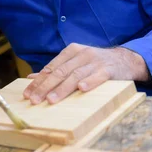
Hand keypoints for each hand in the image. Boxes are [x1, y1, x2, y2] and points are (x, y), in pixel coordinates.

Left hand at [22, 43, 148, 104]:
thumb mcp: (75, 62)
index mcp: (71, 51)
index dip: (39, 82)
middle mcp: (82, 54)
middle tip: (34, 100)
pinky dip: (90, 82)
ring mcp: (95, 61)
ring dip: (63, 88)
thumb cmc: (95, 63)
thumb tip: (31, 78)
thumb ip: (55, 69)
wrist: (123, 59)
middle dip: (45, 87)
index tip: (27, 94)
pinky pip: (98, 76)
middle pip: (60, 72)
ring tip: (51, 100)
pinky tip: (82, 89)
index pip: (51, 68)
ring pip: (76, 75)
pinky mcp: (108, 69)